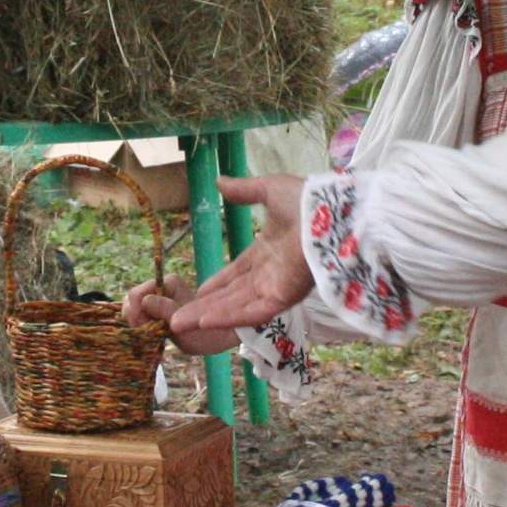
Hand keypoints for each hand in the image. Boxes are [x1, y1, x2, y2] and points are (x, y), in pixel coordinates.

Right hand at [119, 274, 234, 356]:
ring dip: (137, 323)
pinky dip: (139, 325)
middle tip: (147, 332)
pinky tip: (150, 333)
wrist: (215, 338)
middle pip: (131, 299)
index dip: (135, 313)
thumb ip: (165, 311)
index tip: (143, 328)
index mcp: (168, 283)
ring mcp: (157, 297)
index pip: (136, 294)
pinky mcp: (154, 308)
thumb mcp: (185, 326)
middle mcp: (161, 286)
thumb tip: (145, 300)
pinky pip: (137, 314)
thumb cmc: (204, 333)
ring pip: (132, 307)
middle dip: (134, 318)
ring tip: (151, 334)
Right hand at [162, 176, 317, 339]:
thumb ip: (244, 191)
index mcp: (267, 252)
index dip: (216, 285)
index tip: (196, 293)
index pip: (236, 274)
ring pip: (235, 307)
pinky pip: (251, 312)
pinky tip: (204, 321)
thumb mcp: (269, 190)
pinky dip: (228, 317)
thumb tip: (219, 182)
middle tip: (174, 318)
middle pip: (229, 296)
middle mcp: (270, 275)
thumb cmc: (307, 201)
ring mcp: (276, 288)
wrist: (332, 212)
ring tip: (178, 324)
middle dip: (201, 307)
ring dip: (207, 316)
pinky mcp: (283, 298)